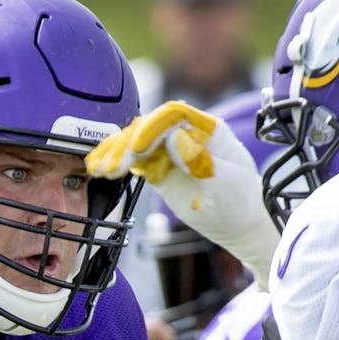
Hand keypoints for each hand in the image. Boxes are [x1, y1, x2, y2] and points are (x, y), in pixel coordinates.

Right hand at [86, 101, 278, 283]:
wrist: (238, 225)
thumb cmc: (239, 201)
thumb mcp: (226, 183)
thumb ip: (201, 160)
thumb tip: (175, 137)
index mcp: (207, 131)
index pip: (174, 115)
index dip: (152, 126)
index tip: (137, 147)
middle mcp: (185, 134)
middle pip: (149, 125)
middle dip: (127, 143)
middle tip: (113, 168)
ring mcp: (169, 151)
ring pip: (135, 141)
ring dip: (115, 152)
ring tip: (100, 170)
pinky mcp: (158, 168)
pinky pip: (133, 160)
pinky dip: (115, 162)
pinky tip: (99, 169)